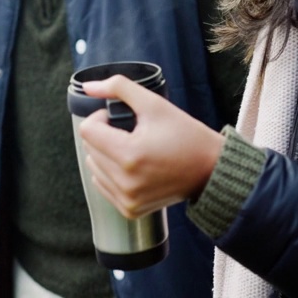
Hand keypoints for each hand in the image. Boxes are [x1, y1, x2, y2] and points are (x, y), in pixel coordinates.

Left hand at [78, 75, 225, 218]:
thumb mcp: (154, 104)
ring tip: (133, 150)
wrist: (210, 169)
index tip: (118, 118)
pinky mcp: (130, 210)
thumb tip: (88, 86)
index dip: (100, 118)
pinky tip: (133, 167)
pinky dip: (112, 173)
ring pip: (94, 168)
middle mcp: (125, 182)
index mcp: (129, 155)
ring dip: (106, 155)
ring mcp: (127, 199)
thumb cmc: (186, 135)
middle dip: (104, 136)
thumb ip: (119, 87)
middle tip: (130, 133)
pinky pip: (103, 186)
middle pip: (89, 149)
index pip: (87, 131)